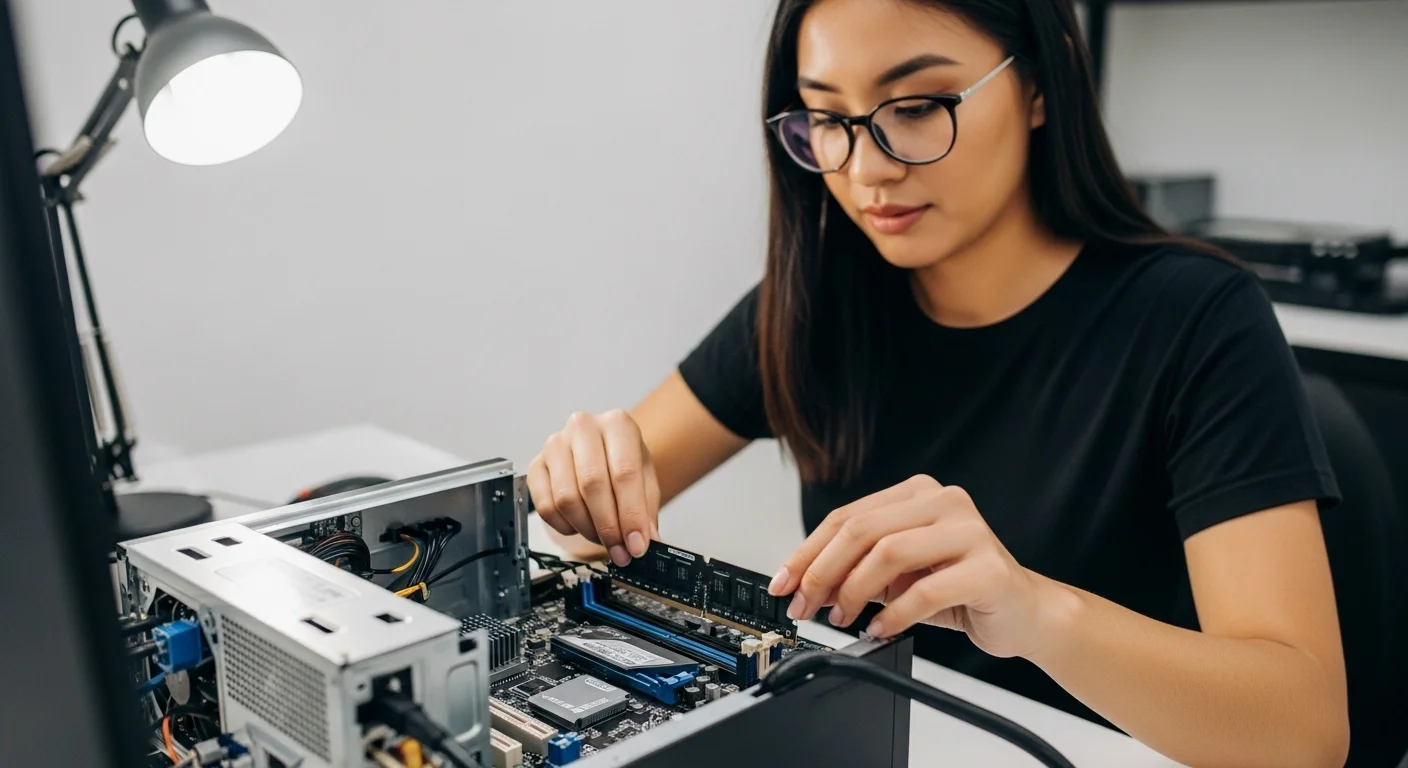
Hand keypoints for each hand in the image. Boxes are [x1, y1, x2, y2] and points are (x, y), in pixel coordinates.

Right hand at [528, 410, 661, 566]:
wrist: (602, 452)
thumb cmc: (624, 463)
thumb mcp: (645, 481)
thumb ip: (646, 511)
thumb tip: (645, 541)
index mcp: (617, 424)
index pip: (624, 473)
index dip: (631, 515)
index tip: (636, 545)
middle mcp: (583, 427)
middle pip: (592, 484)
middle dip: (608, 527)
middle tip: (619, 550)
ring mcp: (555, 445)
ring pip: (567, 498)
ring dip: (587, 529)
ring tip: (603, 538)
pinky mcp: (536, 465)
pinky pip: (546, 506)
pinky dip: (565, 526)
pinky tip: (579, 526)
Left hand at [768, 475, 1062, 658]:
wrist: (1027, 612)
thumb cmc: (962, 590)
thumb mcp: (900, 576)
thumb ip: (858, 572)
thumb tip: (806, 585)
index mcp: (918, 493)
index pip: (848, 516)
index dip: (808, 551)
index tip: (783, 582)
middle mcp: (944, 502)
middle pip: (862, 531)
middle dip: (822, 572)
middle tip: (804, 605)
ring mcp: (969, 531)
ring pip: (888, 553)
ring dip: (853, 592)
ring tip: (841, 620)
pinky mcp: (988, 569)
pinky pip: (924, 592)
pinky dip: (893, 615)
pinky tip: (879, 630)